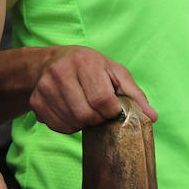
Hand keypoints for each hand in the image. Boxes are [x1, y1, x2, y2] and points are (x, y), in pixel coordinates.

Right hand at [30, 46, 156, 133]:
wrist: (52, 62)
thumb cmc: (91, 68)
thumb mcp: (116, 73)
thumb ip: (135, 95)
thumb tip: (152, 117)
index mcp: (85, 62)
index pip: (102, 99)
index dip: (111, 111)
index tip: (113, 109)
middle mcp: (61, 72)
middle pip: (86, 114)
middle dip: (98, 119)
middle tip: (100, 112)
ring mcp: (45, 87)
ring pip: (72, 123)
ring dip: (84, 124)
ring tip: (87, 111)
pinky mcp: (35, 101)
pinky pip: (58, 126)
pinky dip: (70, 126)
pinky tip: (73, 114)